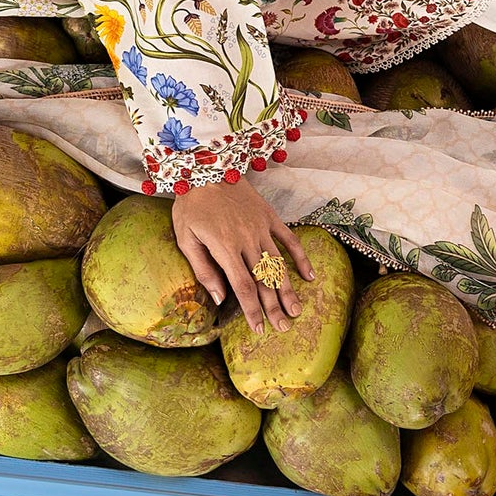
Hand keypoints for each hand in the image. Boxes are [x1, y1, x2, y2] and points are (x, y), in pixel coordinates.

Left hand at [171, 177, 315, 334]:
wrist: (205, 167)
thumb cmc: (191, 204)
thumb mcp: (185, 237)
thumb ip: (203, 269)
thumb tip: (220, 298)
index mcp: (224, 247)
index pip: (242, 287)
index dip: (252, 310)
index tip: (258, 329)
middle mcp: (247, 239)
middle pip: (263, 280)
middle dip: (273, 307)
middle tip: (283, 328)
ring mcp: (261, 227)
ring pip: (278, 265)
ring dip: (288, 290)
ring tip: (296, 310)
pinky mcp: (269, 216)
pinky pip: (289, 239)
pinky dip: (301, 258)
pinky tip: (310, 276)